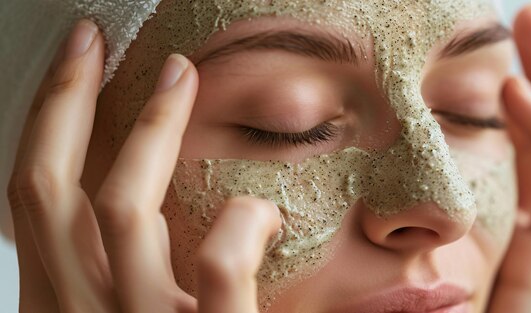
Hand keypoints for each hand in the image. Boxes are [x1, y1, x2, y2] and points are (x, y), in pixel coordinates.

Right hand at [7, 20, 280, 312]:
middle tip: (91, 42)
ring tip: (181, 73)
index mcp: (62, 307)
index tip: (74, 70)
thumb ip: (126, 274)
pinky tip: (263, 212)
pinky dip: (242, 223)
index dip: (45, 126)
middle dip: (65, 101)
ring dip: (149, 127)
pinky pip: (219, 263)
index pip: (35, 205)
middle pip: (47, 193)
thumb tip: (142, 213)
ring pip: (120, 208)